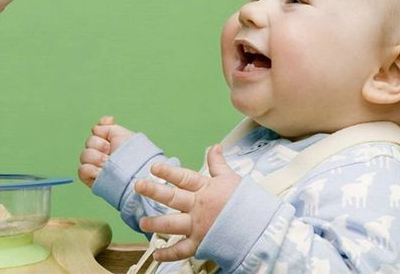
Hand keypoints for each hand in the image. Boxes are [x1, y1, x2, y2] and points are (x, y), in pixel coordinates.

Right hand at [78, 116, 134, 187]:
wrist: (136, 173)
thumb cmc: (134, 155)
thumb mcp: (123, 135)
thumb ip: (107, 126)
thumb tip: (94, 128)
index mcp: (110, 142)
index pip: (97, 130)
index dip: (101, 130)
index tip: (110, 134)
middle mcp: (103, 153)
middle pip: (89, 142)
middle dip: (100, 145)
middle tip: (112, 152)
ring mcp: (96, 166)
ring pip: (84, 155)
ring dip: (97, 158)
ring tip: (108, 163)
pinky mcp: (92, 179)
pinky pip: (82, 170)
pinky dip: (91, 169)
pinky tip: (101, 171)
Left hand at [135, 144, 240, 261]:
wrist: (261, 228)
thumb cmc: (246, 202)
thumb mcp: (231, 179)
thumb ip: (218, 164)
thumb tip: (214, 146)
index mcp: (205, 189)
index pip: (184, 178)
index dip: (169, 172)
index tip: (154, 168)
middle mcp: (199, 207)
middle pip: (173, 197)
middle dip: (154, 191)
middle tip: (138, 185)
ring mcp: (199, 226)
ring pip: (173, 224)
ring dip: (156, 223)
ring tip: (142, 222)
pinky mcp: (202, 243)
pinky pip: (183, 250)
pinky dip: (169, 253)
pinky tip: (157, 253)